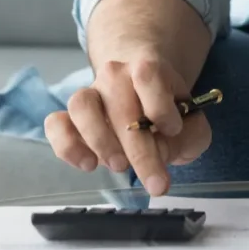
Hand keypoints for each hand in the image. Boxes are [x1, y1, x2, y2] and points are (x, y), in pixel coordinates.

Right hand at [44, 53, 210, 196]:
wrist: (141, 97)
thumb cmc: (167, 112)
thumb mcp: (192, 123)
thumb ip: (190, 136)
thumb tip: (164, 151)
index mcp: (149, 68)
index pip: (148, 75)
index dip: (160, 106)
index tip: (173, 130)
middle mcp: (115, 75)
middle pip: (120, 107)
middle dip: (140, 150)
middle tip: (155, 181)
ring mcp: (89, 93)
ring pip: (82, 106)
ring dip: (101, 141)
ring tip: (120, 165)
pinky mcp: (69, 115)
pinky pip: (56, 124)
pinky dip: (68, 146)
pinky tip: (89, 163)